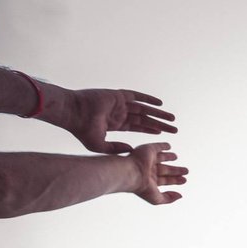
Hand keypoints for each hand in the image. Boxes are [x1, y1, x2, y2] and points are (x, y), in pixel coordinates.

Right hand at [57, 88, 175, 154]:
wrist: (72, 112)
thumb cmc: (81, 129)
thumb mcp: (100, 145)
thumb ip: (116, 148)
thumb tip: (131, 151)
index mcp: (115, 124)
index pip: (138, 127)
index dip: (151, 130)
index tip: (164, 133)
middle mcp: (119, 113)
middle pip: (145, 119)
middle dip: (160, 124)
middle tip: (174, 129)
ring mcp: (119, 103)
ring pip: (144, 109)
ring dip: (158, 113)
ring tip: (172, 118)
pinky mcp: (117, 95)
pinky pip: (136, 96)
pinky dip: (148, 99)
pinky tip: (160, 104)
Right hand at [128, 143, 186, 204]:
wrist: (131, 173)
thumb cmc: (142, 187)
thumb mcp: (157, 198)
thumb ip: (168, 198)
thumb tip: (180, 196)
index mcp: (151, 181)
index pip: (166, 180)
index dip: (175, 180)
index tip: (184, 180)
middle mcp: (149, 170)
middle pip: (166, 170)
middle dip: (176, 171)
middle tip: (186, 171)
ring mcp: (148, 160)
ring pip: (161, 158)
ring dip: (169, 157)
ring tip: (176, 157)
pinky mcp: (148, 150)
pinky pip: (156, 147)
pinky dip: (162, 146)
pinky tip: (168, 146)